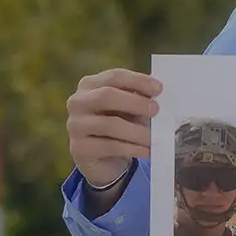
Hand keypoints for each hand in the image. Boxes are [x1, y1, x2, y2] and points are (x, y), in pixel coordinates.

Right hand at [66, 68, 161, 186]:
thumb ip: (140, 98)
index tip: (159, 88)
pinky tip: (147, 151)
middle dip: (134, 102)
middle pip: (106, 96)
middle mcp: (78, 102)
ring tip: (155, 137)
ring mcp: (75, 125)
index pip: (114, 76)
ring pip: (109, 125)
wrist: (103, 160)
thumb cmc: (120, 125)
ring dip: (137, 131)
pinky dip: (132, 148)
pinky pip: (110, 146)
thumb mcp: (129, 109)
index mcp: (90, 85)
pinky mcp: (79, 148)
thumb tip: (160, 92)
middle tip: (156, 110)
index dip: (137, 81)